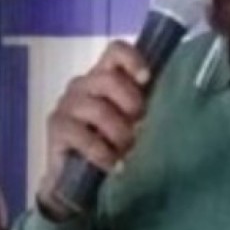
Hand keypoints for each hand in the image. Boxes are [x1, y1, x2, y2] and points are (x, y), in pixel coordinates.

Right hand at [37, 41, 150, 218]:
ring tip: (126, 151)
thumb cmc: (112, 144)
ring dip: (118, 133)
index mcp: (105, 76)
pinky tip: (113, 164)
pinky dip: (101, 152)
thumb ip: (144, 106)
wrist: (80, 178)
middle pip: (108, 79)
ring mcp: (67, 103)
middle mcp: (84, 84)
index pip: (116, 51)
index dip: (132, 60)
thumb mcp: (132, 122)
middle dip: (130, 104)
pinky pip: (81, 135)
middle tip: (138, 127)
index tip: (146, 80)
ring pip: (98, 109)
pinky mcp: (56, 126)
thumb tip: (172, 99)